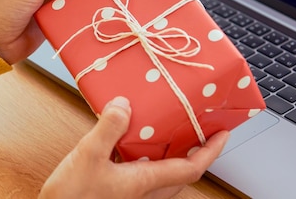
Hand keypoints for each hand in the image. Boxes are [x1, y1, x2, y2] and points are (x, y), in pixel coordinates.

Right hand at [39, 96, 229, 198]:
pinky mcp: (119, 193)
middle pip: (183, 174)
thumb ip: (108, 129)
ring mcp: (132, 194)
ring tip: (173, 132)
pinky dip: (149, 158)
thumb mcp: (87, 156)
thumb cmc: (72, 198)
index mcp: (144, 182)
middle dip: (199, 154)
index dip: (211, 151)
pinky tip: (134, 142)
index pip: (191, 168)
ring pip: (165, 176)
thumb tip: (125, 105)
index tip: (223, 133)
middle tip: (203, 132)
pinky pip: (145, 174)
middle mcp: (144, 191)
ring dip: (175, 156)